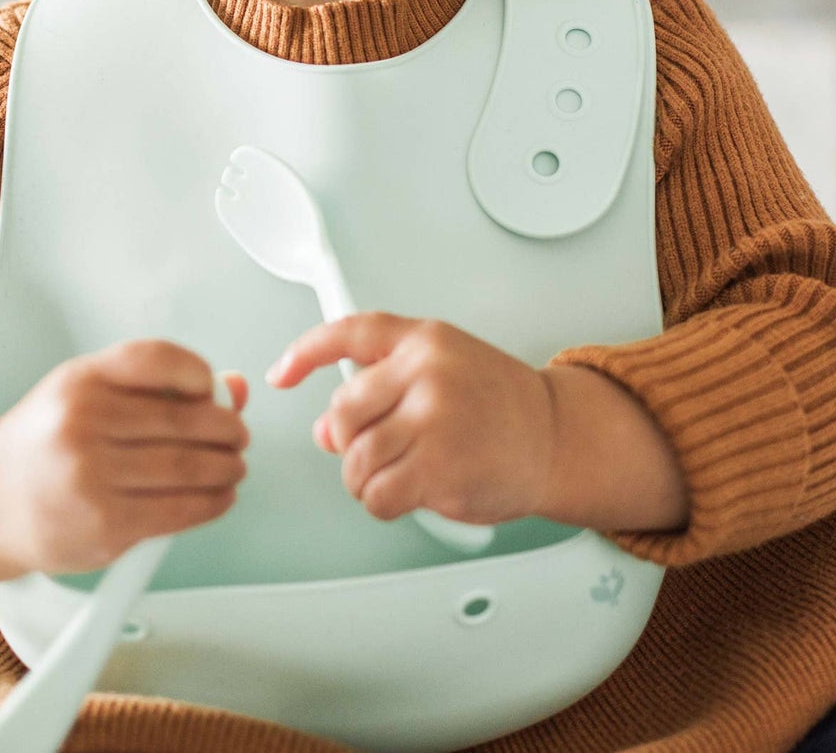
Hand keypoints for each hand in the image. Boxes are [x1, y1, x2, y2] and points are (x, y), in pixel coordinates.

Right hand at [0, 340, 249, 578]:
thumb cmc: (48, 441)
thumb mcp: (89, 392)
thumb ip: (158, 385)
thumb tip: (234, 388)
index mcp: (80, 380)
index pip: (159, 359)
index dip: (198, 372)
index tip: (211, 389)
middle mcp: (83, 423)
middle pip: (185, 419)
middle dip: (227, 428)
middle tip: (238, 434)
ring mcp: (92, 477)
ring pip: (190, 468)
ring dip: (227, 467)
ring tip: (233, 465)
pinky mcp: (105, 527)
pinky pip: (180, 511)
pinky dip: (212, 503)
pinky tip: (219, 495)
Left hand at [265, 314, 555, 526]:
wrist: (554, 437)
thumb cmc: (497, 405)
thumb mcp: (438, 377)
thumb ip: (380, 393)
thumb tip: (327, 430)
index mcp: (424, 340)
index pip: (351, 332)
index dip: (306, 351)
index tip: (281, 373)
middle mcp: (427, 372)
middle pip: (343, 411)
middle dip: (348, 441)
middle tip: (374, 450)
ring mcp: (434, 419)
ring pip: (355, 460)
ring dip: (364, 479)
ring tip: (397, 474)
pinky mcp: (440, 468)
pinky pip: (377, 495)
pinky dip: (382, 502)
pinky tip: (409, 492)